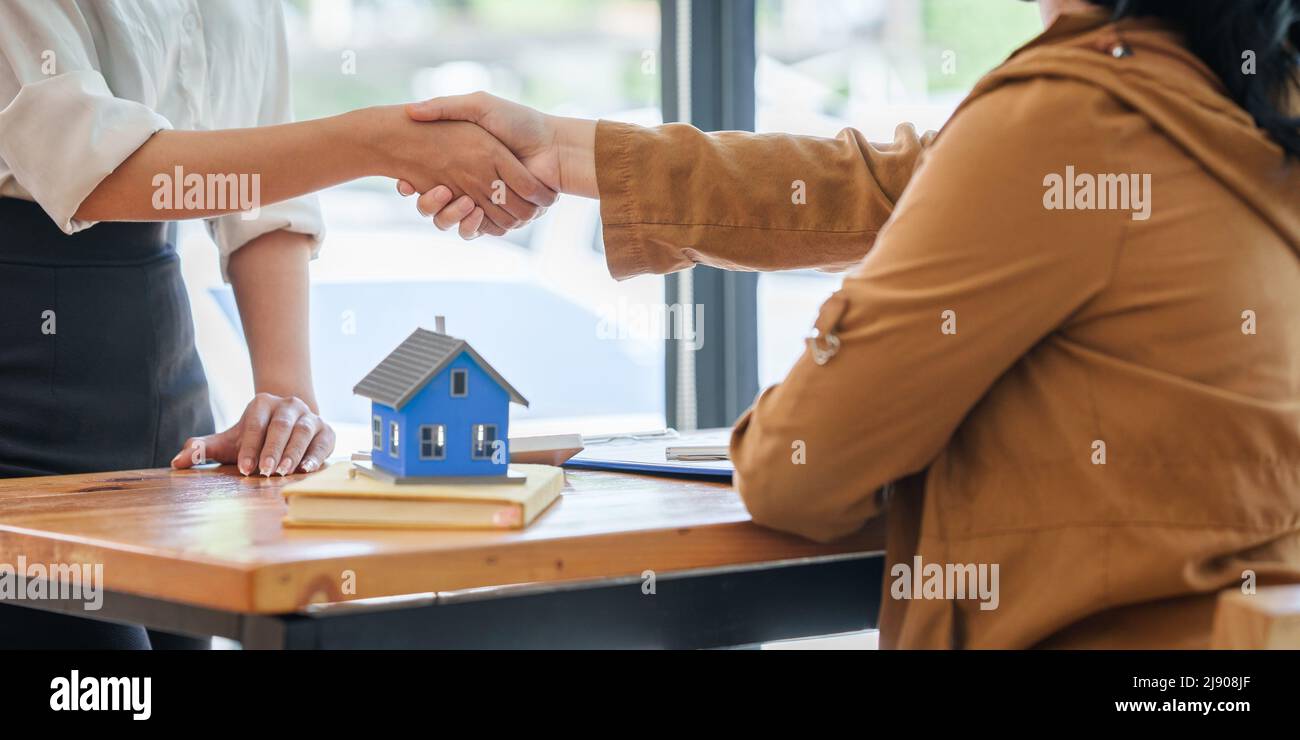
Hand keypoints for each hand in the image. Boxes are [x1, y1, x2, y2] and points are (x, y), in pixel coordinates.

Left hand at [170, 393, 336, 476]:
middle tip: (266, 471)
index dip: (250, 447)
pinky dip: (317, 456)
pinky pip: (323, 442)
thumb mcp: (229, 441)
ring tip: (284, 472)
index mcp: (263, 403)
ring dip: (294, 452)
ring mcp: (310, 416)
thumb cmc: (255, 438)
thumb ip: (203, 449)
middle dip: (273, 449)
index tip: (245, 468)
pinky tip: (307, 469)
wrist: (288, 425)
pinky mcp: (326, 430)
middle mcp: (289, 405)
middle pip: (281, 426)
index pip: (256, 424)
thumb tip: (176, 462)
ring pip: (303, 432)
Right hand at [376, 105, 556, 236]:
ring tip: (449, 196)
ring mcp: (487, 204)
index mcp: (463, 163)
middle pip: (435, 207)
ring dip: (447, 215)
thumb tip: (410, 111)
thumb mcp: (478, 106)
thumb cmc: (518, 123)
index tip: (405, 181)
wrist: (553, 146)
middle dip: (428, 203)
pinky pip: (479, 230)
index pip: (426, 181)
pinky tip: (469, 207)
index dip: (412, 184)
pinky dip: (470, 224)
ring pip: (453, 222)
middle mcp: (472, 186)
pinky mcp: (503, 218)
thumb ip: (445, 107)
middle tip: (429, 190)